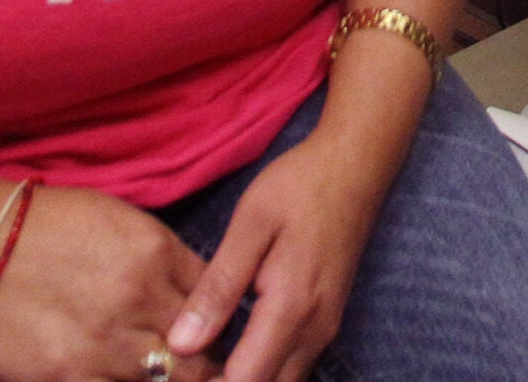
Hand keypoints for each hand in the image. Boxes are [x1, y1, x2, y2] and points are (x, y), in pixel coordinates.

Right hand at [0, 183, 221, 381]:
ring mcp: (105, 344)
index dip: (223, 321)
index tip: (218, 333)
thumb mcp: (113, 218)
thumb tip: (192, 290)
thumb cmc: (35, 225)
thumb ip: (159, 255)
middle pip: (206, 352)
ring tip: (172, 378)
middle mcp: (139, 299)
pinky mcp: (68, 378)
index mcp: (154, 252)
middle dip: (212, 365)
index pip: (218, 298)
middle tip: (208, 370)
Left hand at [165, 129, 392, 381]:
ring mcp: (325, 330)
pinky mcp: (327, 323)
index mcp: (290, 309)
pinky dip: (262, 369)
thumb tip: (180, 344)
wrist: (354, 167)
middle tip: (183, 363)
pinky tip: (231, 348)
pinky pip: (292, 367)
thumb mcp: (249, 226)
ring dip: (243, 379)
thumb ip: (217, 288)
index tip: (173, 366)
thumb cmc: (298, 187)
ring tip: (202, 359)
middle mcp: (314, 332)